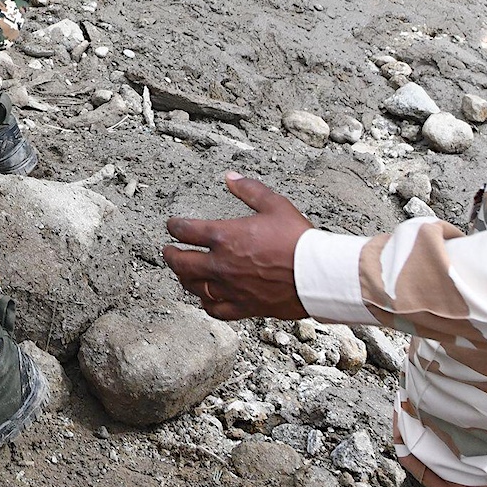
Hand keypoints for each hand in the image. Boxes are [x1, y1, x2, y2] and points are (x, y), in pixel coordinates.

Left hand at [163, 174, 313, 320]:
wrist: (318, 275)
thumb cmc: (298, 240)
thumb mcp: (275, 205)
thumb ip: (249, 190)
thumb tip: (230, 177)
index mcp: (224, 237)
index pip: (185, 231)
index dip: (174, 226)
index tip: (172, 225)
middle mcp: (221, 264)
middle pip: (181, 262)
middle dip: (170, 255)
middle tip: (168, 251)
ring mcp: (230, 288)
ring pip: (194, 287)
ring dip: (184, 278)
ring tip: (183, 273)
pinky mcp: (244, 306)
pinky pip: (215, 309)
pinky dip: (206, 303)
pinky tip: (205, 298)